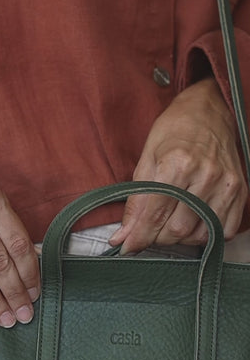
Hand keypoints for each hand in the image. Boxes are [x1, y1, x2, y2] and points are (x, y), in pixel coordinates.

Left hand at [110, 77, 246, 253]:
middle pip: (177, 229)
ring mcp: (226, 184)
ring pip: (200, 234)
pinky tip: (193, 221)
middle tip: (149, 230)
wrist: (209, 111)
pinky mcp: (240, 191)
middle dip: (157, 237)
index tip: (128, 247)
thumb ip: (135, 201)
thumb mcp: (146, 159)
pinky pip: (224, 230)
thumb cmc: (174, 131)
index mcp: (177, 164)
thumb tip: (122, 236)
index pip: (155, 214)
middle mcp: (205, 175)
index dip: (139, 236)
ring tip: (169, 223)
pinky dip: (205, 233)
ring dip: (180, 237)